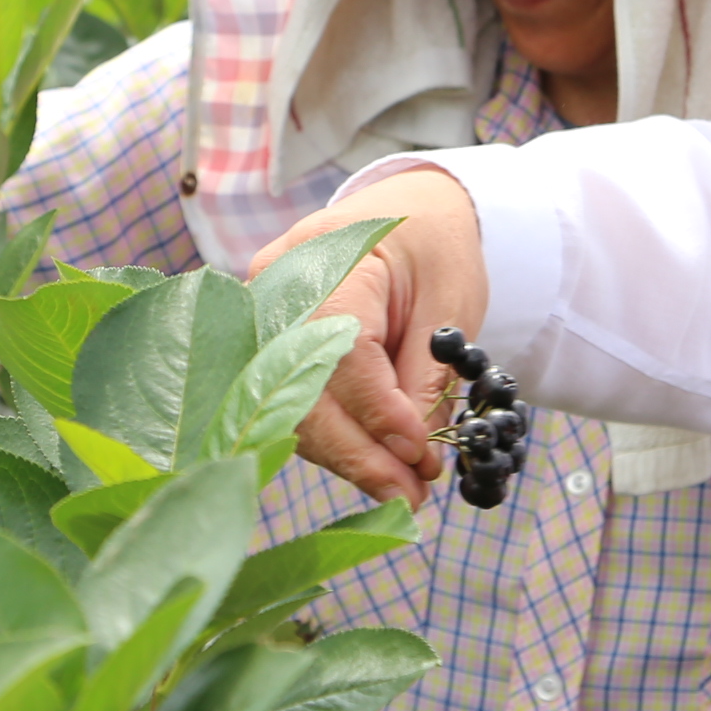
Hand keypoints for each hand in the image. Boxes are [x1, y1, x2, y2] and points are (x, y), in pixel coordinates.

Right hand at [248, 169, 490, 501]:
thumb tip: (411, 456)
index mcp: (329, 260)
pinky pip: (293, 402)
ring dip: (347, 458)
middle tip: (410, 497)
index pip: (342, 354)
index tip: (417, 457)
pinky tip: (376, 466)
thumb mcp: (449, 306)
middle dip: (358, 455)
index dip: (377, 414)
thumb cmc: (433, 249)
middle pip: (303, 391)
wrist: (407, 213)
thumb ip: (425, 378)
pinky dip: (335, 440)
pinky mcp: (267, 344)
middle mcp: (276, 289)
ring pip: (292, 408)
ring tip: (402, 490)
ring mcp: (261, 317)